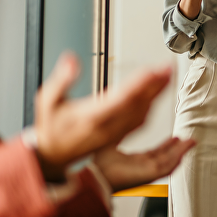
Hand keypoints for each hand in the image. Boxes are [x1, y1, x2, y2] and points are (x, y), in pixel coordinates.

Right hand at [34, 53, 171, 175]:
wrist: (51, 157)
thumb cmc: (50, 128)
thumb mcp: (47, 100)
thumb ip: (62, 79)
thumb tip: (71, 59)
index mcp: (92, 117)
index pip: (121, 98)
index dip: (139, 84)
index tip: (152, 70)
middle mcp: (107, 127)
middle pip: (137, 104)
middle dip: (155, 85)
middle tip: (168, 68)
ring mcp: (114, 133)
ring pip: (142, 113)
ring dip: (157, 95)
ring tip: (167, 77)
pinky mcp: (117, 137)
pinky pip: (139, 122)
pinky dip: (150, 107)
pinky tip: (156, 96)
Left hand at [93, 137, 195, 192]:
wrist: (95, 175)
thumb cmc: (97, 164)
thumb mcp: (112, 139)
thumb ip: (121, 129)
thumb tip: (124, 115)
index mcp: (133, 162)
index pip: (155, 154)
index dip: (166, 146)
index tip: (175, 138)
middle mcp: (141, 168)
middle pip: (165, 158)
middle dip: (178, 149)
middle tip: (188, 140)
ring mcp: (145, 172)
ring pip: (168, 162)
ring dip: (180, 152)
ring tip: (190, 143)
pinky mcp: (147, 176)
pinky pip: (165, 169)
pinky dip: (175, 161)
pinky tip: (181, 154)